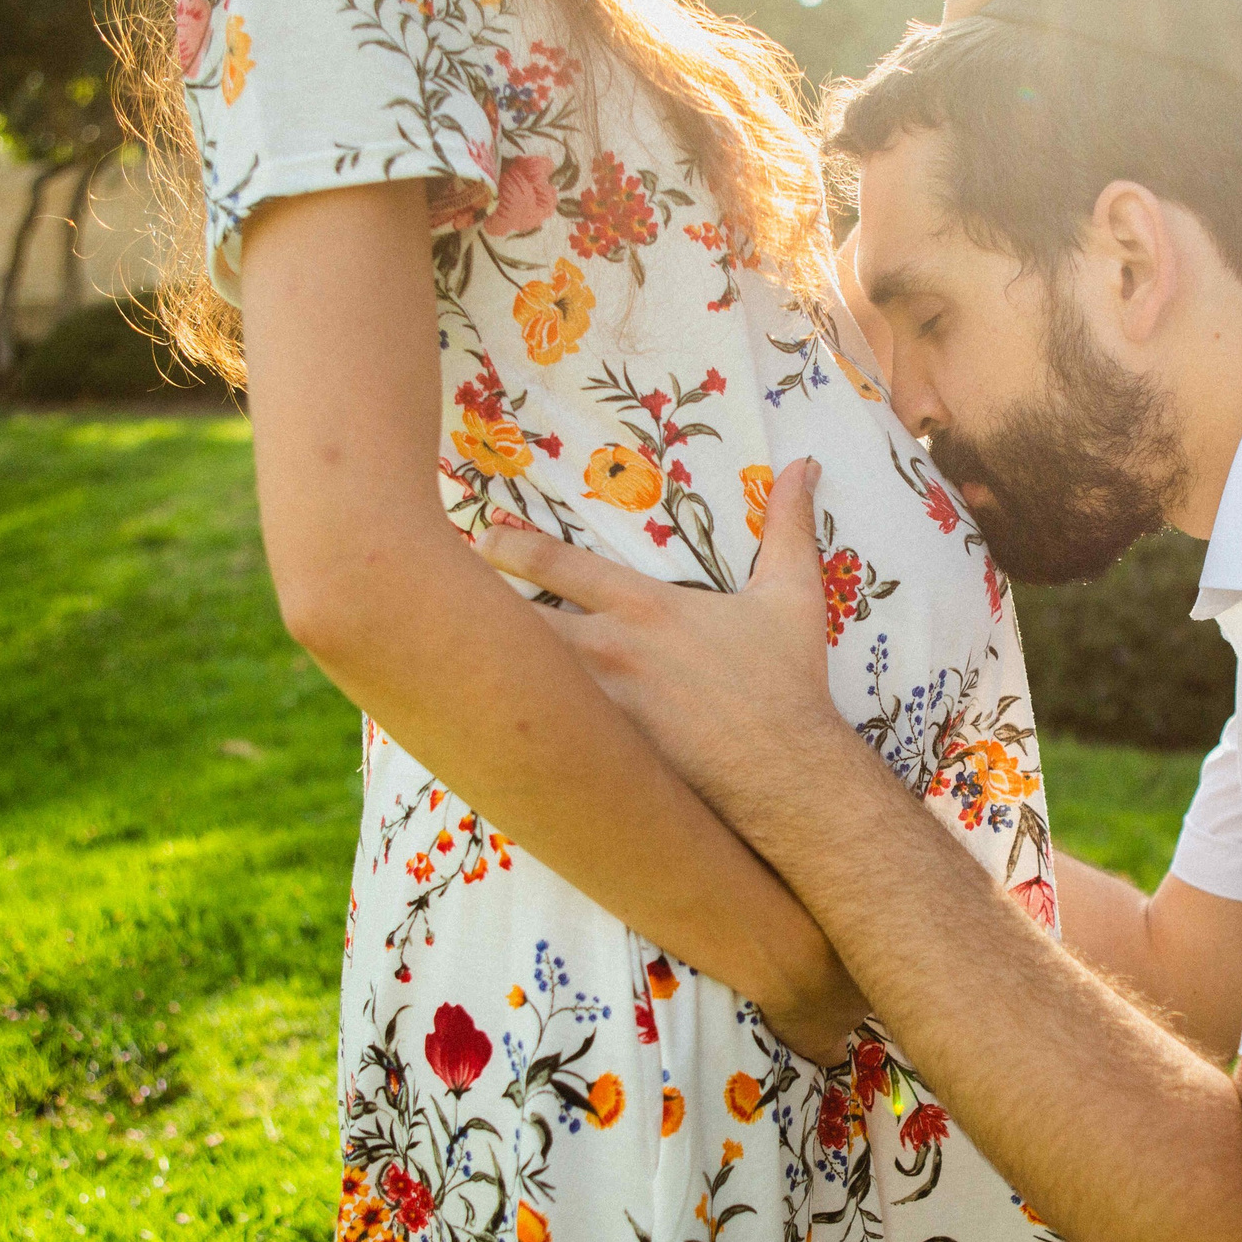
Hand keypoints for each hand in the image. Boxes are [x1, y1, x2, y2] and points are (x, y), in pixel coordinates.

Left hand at [476, 459, 847, 834]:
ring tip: (443, 660)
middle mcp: (608, 651)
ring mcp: (596, 707)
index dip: (507, 546)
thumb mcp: (793, 595)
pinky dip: (509, 726)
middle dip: (474, 605)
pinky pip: (537, 735)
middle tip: (438, 595)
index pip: (553, 564)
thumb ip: (789, 527)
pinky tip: (478, 731)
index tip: (478, 537)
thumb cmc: (787, 684)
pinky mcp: (597, 756)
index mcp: (643, 606)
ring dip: (485, 667)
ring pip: (518, 677)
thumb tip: (803, 466)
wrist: (787, 774)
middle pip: (514, 620)